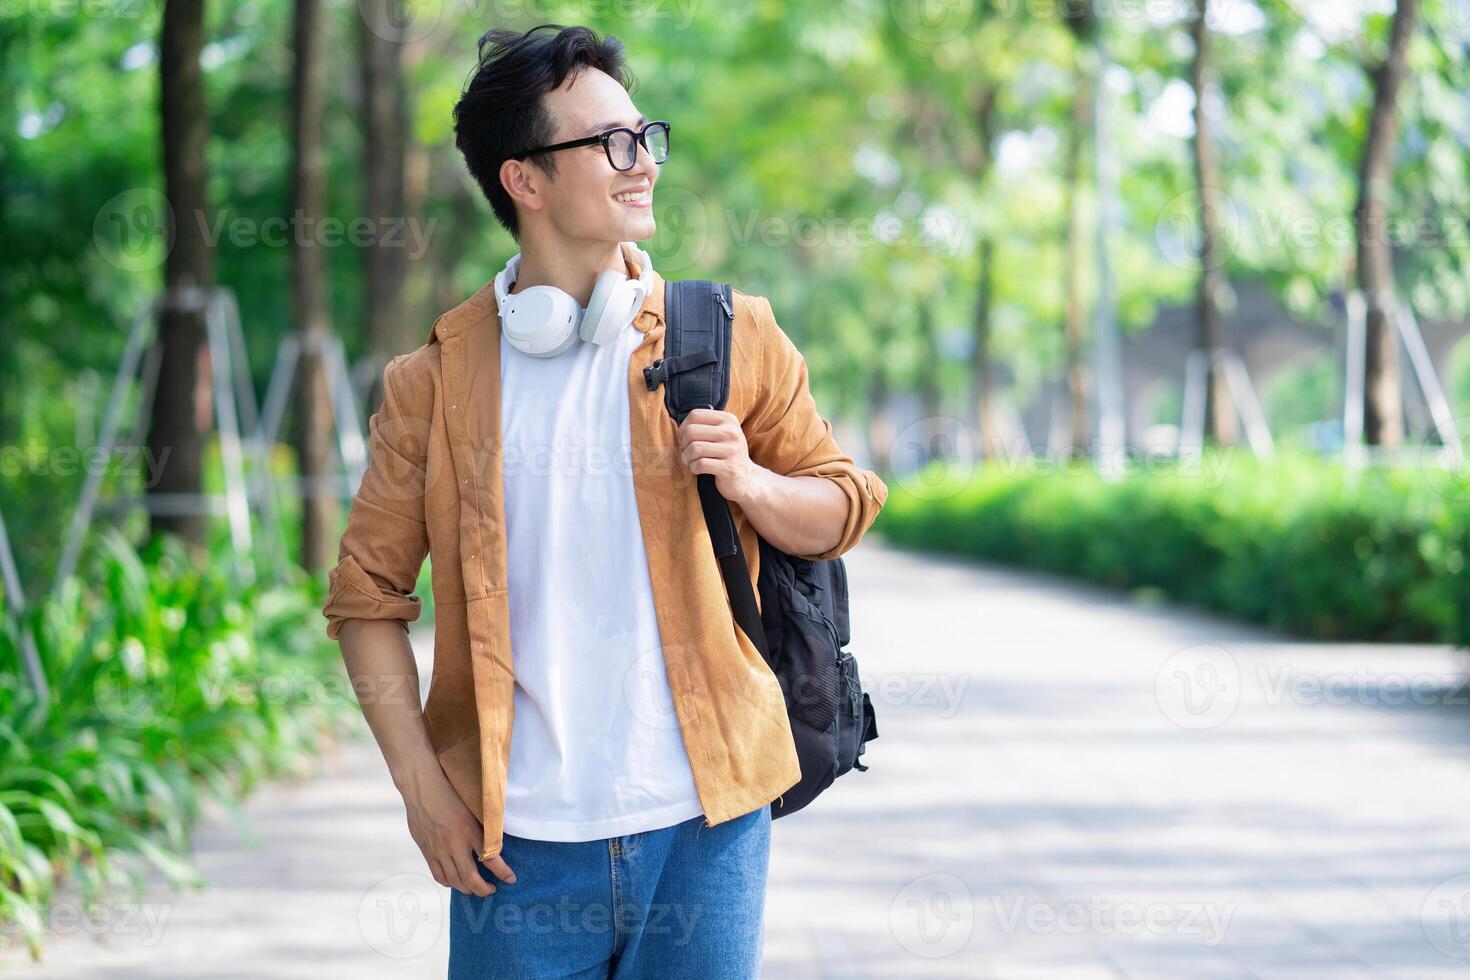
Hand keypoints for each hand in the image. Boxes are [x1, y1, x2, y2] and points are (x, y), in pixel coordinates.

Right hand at [401, 765, 515, 896]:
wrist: (422, 788)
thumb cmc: (450, 792)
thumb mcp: (472, 808)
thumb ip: (482, 826)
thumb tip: (494, 842)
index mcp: (469, 830)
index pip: (490, 858)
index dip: (503, 872)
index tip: (511, 879)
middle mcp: (453, 844)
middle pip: (470, 878)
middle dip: (484, 889)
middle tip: (492, 889)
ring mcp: (438, 850)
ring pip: (454, 881)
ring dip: (468, 889)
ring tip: (476, 888)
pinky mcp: (426, 851)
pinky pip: (439, 875)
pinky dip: (450, 882)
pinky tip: (456, 882)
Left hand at [677, 408, 765, 502]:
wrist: (747, 478)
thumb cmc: (728, 454)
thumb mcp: (723, 434)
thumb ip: (705, 426)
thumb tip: (681, 428)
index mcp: (729, 420)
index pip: (695, 415)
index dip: (683, 427)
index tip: (685, 439)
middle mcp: (732, 432)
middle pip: (691, 431)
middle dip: (684, 444)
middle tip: (688, 453)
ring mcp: (732, 450)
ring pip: (694, 448)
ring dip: (687, 458)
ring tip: (691, 462)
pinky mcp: (729, 468)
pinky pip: (700, 464)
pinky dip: (693, 468)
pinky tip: (697, 469)